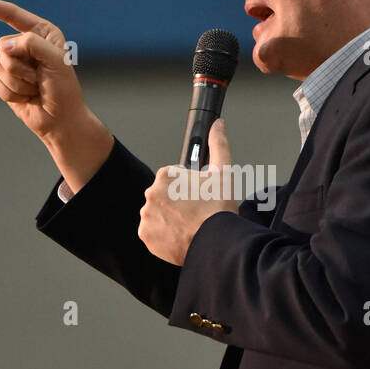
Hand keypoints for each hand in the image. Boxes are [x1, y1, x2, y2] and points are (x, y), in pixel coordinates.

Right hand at [0, 0, 86, 143]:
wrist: (61, 120)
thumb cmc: (64, 90)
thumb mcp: (56, 61)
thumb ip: (32, 45)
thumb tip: (3, 46)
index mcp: (41, 32)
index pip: (11, 14)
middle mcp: (25, 44)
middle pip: (2, 45)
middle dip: (19, 66)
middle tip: (38, 79)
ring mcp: (14, 63)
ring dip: (18, 83)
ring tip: (35, 90)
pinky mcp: (4, 81)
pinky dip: (10, 93)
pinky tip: (26, 98)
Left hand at [137, 119, 238, 264]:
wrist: (216, 243)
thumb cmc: (219, 210)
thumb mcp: (223, 172)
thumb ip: (218, 144)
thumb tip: (218, 125)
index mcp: (166, 176)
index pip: (173, 179)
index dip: (187, 188)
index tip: (197, 197)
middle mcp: (151, 194)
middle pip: (164, 196)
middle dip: (177, 203)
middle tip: (195, 213)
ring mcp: (147, 216)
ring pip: (158, 214)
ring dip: (169, 218)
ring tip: (188, 225)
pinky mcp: (146, 235)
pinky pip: (153, 232)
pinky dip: (163, 234)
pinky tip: (179, 234)